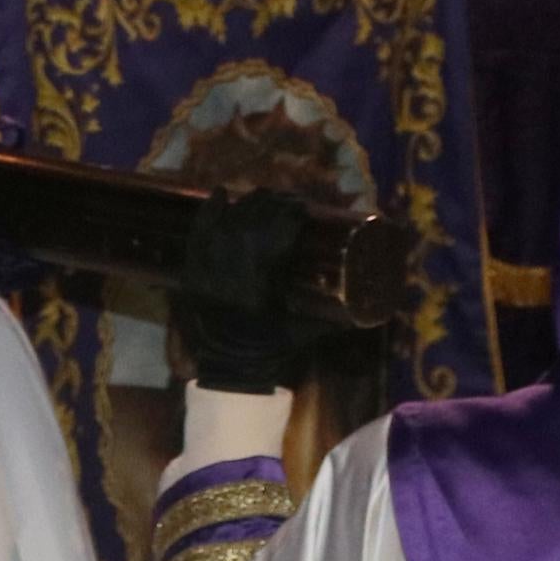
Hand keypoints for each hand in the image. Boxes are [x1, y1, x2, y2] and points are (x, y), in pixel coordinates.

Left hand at [172, 188, 348, 394]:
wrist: (227, 368)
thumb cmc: (269, 350)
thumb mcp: (304, 333)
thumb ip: (332, 319)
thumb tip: (364, 309)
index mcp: (264, 278)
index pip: (279, 232)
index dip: (293, 213)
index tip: (305, 206)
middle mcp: (235, 266)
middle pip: (255, 220)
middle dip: (275, 203)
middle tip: (290, 199)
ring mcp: (210, 265)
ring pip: (230, 221)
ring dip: (249, 203)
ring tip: (265, 194)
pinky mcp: (194, 269)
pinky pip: (199, 232)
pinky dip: (210, 210)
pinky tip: (221, 192)